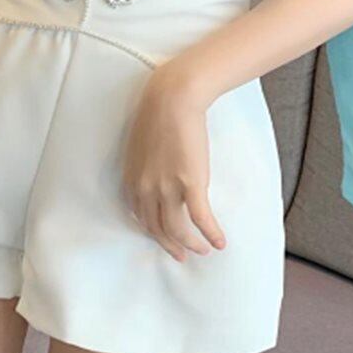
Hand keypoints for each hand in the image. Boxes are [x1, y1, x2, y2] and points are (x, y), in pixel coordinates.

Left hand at [121, 66, 225, 261]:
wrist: (172, 98)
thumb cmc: (156, 113)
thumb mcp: (139, 145)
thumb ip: (143, 166)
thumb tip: (154, 175)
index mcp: (131, 180)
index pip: (140, 217)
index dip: (153, 231)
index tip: (164, 237)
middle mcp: (145, 189)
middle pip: (157, 229)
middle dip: (171, 245)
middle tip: (182, 254)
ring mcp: (167, 188)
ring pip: (178, 230)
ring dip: (192, 244)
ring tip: (203, 250)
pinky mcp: (191, 183)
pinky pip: (201, 218)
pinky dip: (211, 234)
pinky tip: (220, 242)